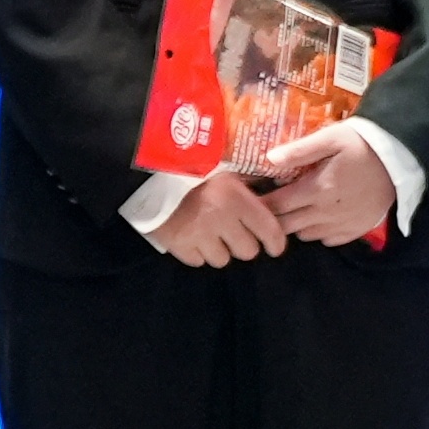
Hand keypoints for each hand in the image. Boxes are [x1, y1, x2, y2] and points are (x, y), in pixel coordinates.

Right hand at [147, 173, 287, 267]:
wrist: (152, 173)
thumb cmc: (196, 166)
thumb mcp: (228, 169)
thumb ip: (251, 183)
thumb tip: (273, 189)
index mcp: (238, 200)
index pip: (269, 230)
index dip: (276, 242)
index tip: (276, 247)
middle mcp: (222, 221)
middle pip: (248, 251)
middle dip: (245, 244)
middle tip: (237, 233)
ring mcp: (200, 237)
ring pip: (223, 260)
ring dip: (221, 250)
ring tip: (213, 234)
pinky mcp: (179, 247)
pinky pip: (198, 261)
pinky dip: (199, 253)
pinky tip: (195, 237)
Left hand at [262, 125, 398, 244]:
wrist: (402, 159)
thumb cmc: (364, 143)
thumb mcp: (332, 138)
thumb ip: (300, 150)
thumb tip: (269, 159)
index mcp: (318, 188)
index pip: (277, 205)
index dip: (260, 205)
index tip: (250, 200)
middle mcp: (326, 212)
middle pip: (286, 226)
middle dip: (272, 219)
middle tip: (267, 208)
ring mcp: (342, 224)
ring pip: (305, 235)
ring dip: (295, 225)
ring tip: (294, 210)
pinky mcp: (356, 230)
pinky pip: (327, 240)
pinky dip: (318, 232)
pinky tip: (319, 217)